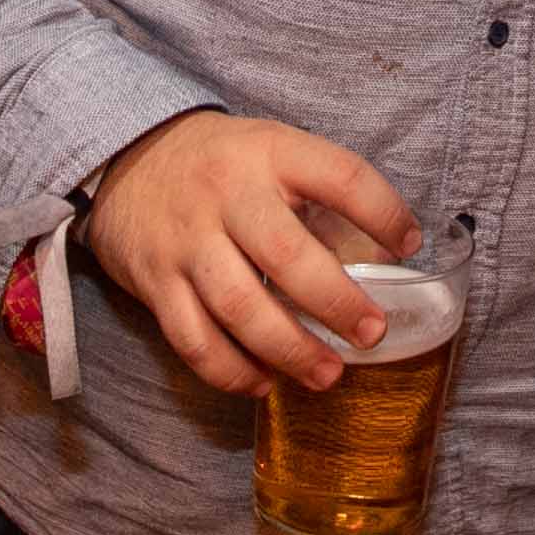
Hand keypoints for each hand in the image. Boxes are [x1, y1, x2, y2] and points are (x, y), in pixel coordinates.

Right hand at [79, 113, 422, 400]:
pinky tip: (264, 383)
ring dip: (289, 350)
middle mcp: (227, 195)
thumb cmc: (221, 164)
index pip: (341, 176)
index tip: (409, 243)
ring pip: (240, 307)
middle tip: (372, 334)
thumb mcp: (272, 151)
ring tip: (327, 375)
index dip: (383, 211)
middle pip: (287, 256)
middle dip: (336, 303)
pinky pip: (194, 339)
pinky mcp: (156, 282)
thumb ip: (321, 197)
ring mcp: (187, 241)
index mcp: (270, 153)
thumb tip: (388, 255)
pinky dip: (231, 371)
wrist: (126, 158)